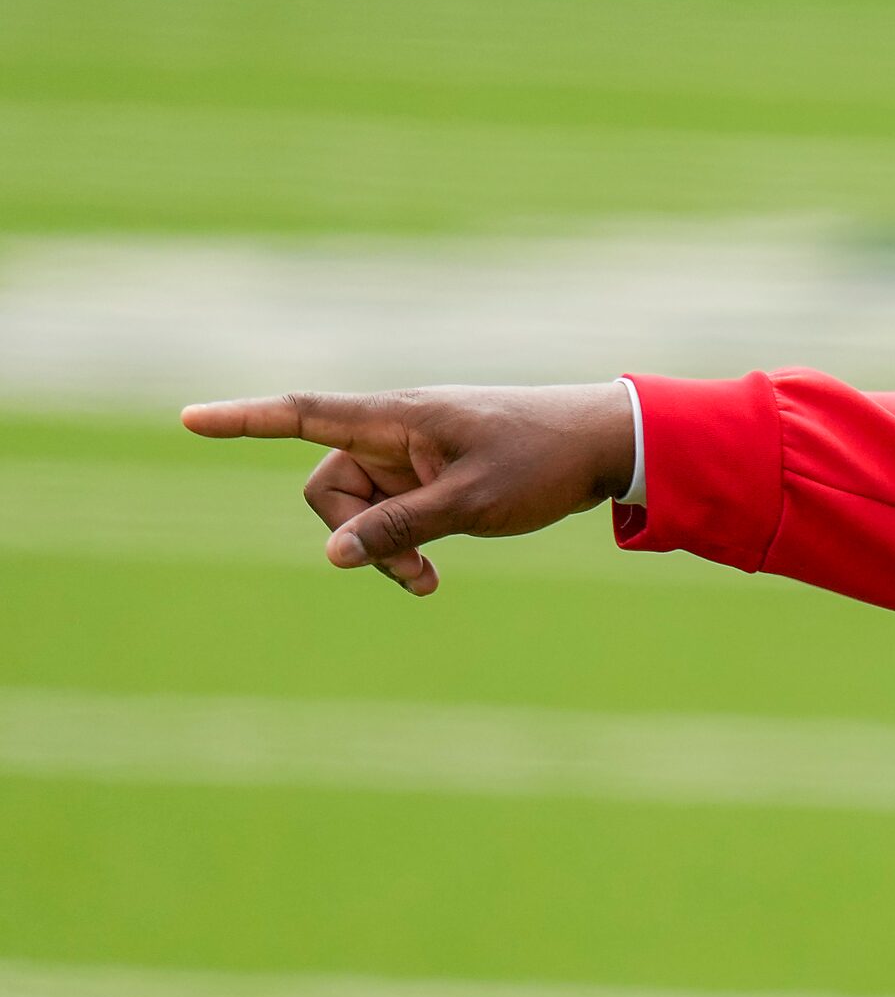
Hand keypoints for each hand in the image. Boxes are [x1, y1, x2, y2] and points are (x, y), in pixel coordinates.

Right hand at [180, 382, 638, 596]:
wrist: (604, 445)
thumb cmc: (541, 462)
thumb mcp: (469, 505)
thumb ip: (399, 529)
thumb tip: (334, 556)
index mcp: (396, 419)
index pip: (303, 415)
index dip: (244, 420)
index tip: (189, 419)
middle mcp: (395, 431)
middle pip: (330, 487)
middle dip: (354, 536)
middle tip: (415, 577)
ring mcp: (413, 454)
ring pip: (361, 508)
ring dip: (384, 549)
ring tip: (431, 581)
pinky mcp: (432, 475)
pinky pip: (392, 513)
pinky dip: (403, 544)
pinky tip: (433, 575)